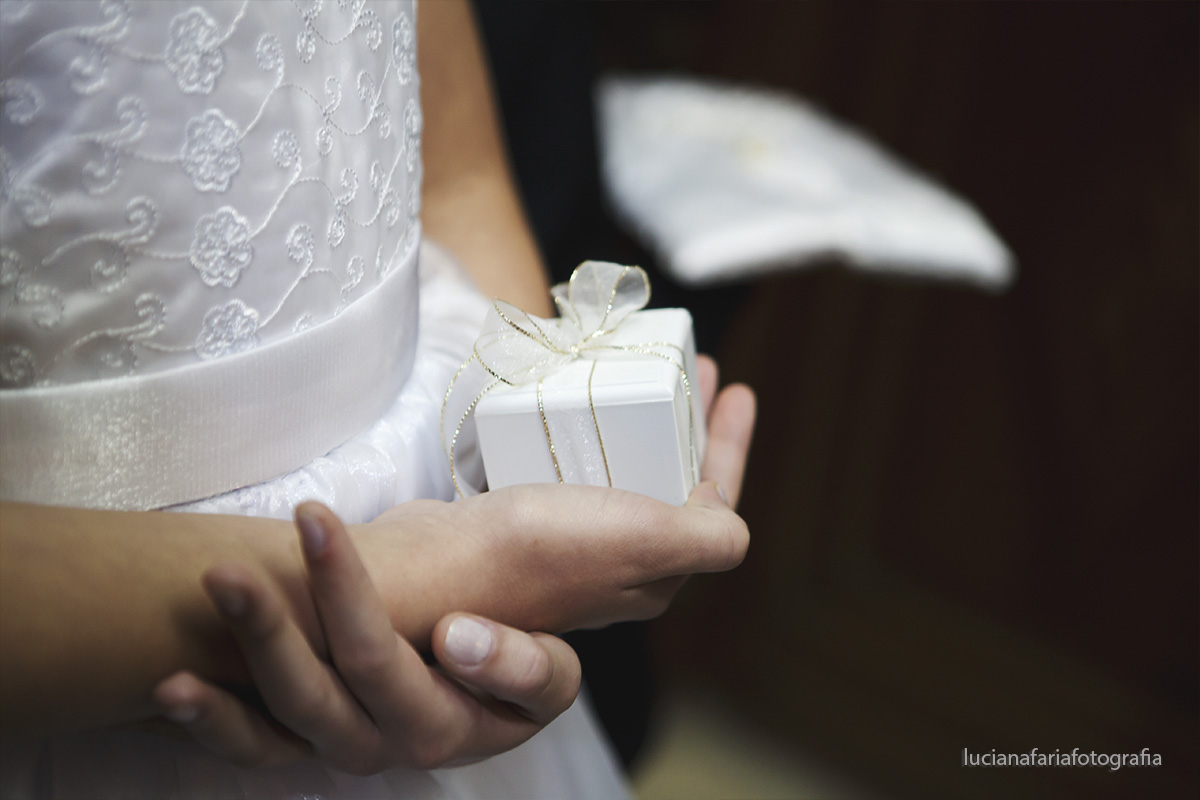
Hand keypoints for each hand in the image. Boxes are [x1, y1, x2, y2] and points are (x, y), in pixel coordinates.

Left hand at [153, 355, 754, 770]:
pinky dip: (216, 722)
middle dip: (348, 617)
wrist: (436, 588)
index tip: (464, 630)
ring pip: (317, 717)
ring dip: (265, 646)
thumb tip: (730, 525)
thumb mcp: (610, 543)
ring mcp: (372, 731)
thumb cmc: (524, 557)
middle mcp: (448, 726)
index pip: (531, 693)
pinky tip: (170, 686)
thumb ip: (676, 535)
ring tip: (228, 574)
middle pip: (399, 696)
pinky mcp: (307, 723)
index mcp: (522, 691)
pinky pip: (258, 746)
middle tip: (316, 531)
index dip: (506, 670)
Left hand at [153, 503, 580, 772]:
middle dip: (265, 629)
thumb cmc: (525, 650)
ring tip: (193, 614)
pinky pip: (260, 746)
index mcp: (450, 725)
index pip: (384, 662)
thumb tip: (456, 639)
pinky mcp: (316, 741)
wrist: (506, 662)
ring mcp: (346, 746)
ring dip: (227, 675)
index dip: (344, 596)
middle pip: (315, 695)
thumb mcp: (555, 669)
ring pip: (277, 726)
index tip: (313, 521)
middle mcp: (387, 746)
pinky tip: (170, 689)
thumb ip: (525, 666)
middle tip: (227, 564)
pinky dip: (214, 724)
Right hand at [357, 354, 756, 641]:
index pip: (713, 505)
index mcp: (655, 573)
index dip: (729, 447)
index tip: (735, 389)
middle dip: (690, 426)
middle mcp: (616, 566)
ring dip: (643, 424)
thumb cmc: (540, 549)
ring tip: (646, 374)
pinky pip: (575, 472)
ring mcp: (569, 547)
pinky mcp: (523, 527)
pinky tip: (579, 405)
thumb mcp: (649, 542)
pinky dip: (590, 434)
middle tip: (695, 370)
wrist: (432, 568)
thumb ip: (710, 536)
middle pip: (672, 484)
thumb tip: (734, 522)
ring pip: (623, 474)